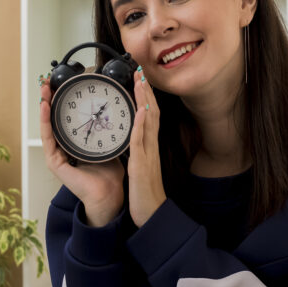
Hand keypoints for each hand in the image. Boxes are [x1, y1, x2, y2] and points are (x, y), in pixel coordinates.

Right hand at [39, 82, 123, 226]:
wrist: (109, 193)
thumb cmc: (109, 172)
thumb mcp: (108, 142)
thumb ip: (106, 127)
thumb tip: (112, 107)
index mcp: (74, 144)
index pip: (65, 118)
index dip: (61, 101)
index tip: (61, 84)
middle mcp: (62, 148)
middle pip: (53, 120)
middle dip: (49, 100)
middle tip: (47, 81)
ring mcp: (56, 155)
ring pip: (47, 126)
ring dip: (44, 106)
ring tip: (43, 89)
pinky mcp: (54, 162)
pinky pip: (48, 139)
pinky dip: (45, 122)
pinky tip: (45, 107)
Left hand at [128, 75, 166, 226]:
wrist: (152, 214)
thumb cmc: (145, 194)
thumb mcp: (141, 168)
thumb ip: (140, 153)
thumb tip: (135, 141)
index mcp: (149, 148)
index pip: (149, 117)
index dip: (146, 98)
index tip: (141, 81)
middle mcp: (151, 147)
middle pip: (151, 114)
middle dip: (146, 92)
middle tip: (140, 72)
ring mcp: (148, 154)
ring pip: (148, 122)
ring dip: (145, 100)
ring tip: (141, 82)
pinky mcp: (142, 164)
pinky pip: (141, 140)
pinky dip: (141, 124)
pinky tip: (141, 110)